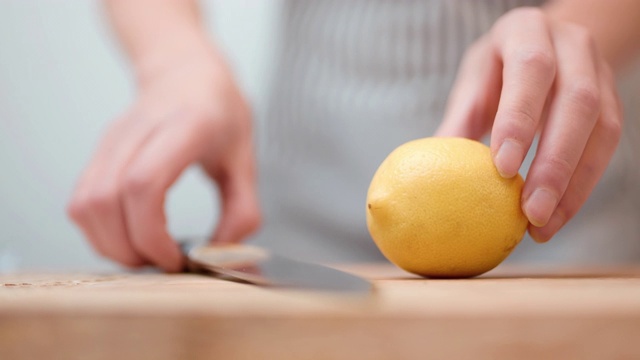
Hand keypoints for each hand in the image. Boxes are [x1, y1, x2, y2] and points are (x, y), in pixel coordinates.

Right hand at [67, 46, 260, 271]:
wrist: (186, 72)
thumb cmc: (220, 113)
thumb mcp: (247, 159)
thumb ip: (243, 210)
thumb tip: (222, 257)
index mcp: (185, 126)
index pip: (144, 183)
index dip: (151, 233)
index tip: (175, 258)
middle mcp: (140, 130)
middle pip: (107, 201)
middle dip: (130, 249)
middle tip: (163, 263)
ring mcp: (112, 140)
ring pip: (85, 204)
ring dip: (110, 245)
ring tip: (146, 255)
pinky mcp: (98, 152)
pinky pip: (80, 201)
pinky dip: (98, 232)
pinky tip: (129, 239)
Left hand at [436, 8, 622, 241]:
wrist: (547, 44)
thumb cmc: (498, 68)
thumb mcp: (474, 81)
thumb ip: (460, 120)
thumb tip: (433, 174)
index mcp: (527, 31)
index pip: (531, 69)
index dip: (520, 118)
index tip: (503, 168)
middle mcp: (572, 46)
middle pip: (576, 103)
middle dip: (554, 163)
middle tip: (530, 212)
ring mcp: (599, 72)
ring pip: (602, 129)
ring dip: (573, 184)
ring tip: (544, 225)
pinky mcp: (613, 101)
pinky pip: (608, 146)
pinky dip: (583, 185)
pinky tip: (558, 214)